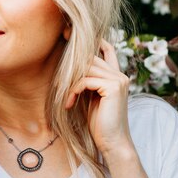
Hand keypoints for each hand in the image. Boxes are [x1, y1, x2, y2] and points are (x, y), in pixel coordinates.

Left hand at [65, 39, 133, 158]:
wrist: (113, 144)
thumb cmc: (100, 123)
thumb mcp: (91, 97)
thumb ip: (88, 80)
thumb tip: (72, 64)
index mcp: (116, 75)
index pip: (106, 48)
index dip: (92, 39)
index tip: (69, 34)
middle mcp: (120, 74)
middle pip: (90, 57)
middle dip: (71, 66)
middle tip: (57, 79)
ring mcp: (118, 80)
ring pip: (86, 68)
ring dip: (70, 82)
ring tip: (64, 97)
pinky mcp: (113, 87)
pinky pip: (85, 81)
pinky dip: (73, 91)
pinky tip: (69, 104)